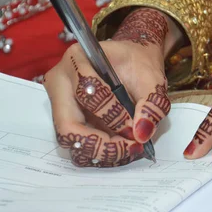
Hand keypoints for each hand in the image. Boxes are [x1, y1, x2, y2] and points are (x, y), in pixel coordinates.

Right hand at [45, 8, 174, 166]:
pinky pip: (77, 142)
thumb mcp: (153, 78)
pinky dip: (99, 151)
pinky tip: (120, 148)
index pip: (87, 94)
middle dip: (100, 143)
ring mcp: (59, 103)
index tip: (136, 130)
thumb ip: (152, 102)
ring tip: (127, 148)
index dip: (112, 116)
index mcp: (77, 60)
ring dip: (100, 151)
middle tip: (129, 148)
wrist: (132, 62)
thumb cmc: (139, 64)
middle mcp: (59, 83)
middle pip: (68, 125)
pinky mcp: (66, 119)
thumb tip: (142, 132)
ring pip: (70, 139)